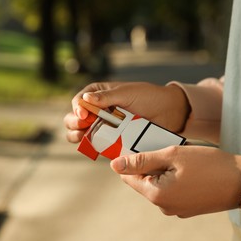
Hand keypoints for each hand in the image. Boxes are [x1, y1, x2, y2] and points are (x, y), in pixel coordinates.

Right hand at [64, 82, 189, 142]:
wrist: (167, 112)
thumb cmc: (147, 96)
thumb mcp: (126, 93)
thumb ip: (105, 97)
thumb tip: (85, 100)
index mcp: (96, 95)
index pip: (78, 102)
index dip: (77, 110)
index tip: (84, 115)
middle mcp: (95, 111)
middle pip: (73, 119)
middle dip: (74, 124)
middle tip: (85, 126)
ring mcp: (101, 127)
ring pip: (78, 134)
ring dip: (78, 136)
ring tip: (86, 136)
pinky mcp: (108, 141)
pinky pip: (94, 146)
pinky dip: (91, 148)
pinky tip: (95, 147)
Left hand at [110, 145, 240, 217]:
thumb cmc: (209, 165)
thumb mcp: (172, 155)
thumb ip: (142, 160)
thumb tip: (115, 165)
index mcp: (156, 195)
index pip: (129, 177)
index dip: (131, 160)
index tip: (140, 146)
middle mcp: (164, 207)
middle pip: (144, 181)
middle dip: (151, 164)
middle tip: (166, 149)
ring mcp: (177, 210)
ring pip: (159, 185)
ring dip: (163, 170)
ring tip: (180, 158)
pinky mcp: (187, 208)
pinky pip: (172, 191)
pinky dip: (174, 178)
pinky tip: (188, 168)